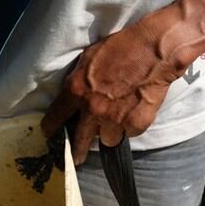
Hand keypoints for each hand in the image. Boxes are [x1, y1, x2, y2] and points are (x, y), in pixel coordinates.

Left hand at [41, 22, 181, 164]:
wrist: (154, 50)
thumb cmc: (121, 46)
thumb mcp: (88, 58)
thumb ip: (78, 80)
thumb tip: (73, 94)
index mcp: (76, 91)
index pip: (55, 118)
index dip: (51, 128)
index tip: (50, 134)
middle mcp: (93, 110)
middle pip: (79, 141)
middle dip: (76, 152)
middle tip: (76, 158)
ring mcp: (115, 120)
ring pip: (107, 139)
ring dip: (109, 132)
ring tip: (116, 119)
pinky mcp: (136, 124)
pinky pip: (129, 133)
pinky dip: (131, 126)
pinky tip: (135, 110)